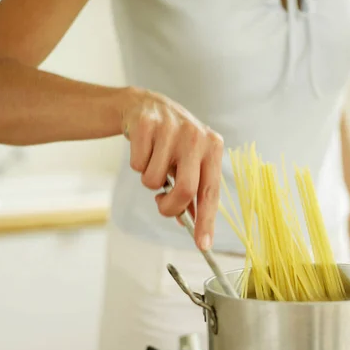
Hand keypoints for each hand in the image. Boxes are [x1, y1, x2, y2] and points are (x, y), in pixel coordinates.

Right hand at [122, 89, 223, 250]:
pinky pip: (137, 165)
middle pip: (185, 190)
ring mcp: (172, 128)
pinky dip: (137, 164)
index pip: (210, 191)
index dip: (206, 220)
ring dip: (149, 179)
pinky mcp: (146, 124)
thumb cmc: (172, 141)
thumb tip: (191, 222)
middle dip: (169, 207)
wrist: (145, 106)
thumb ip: (192, 191)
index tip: (202, 244)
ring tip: (154, 161)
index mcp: (212, 147)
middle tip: (161, 204)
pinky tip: (143, 148)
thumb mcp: (189, 161)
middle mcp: (196, 136)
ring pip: (154, 180)